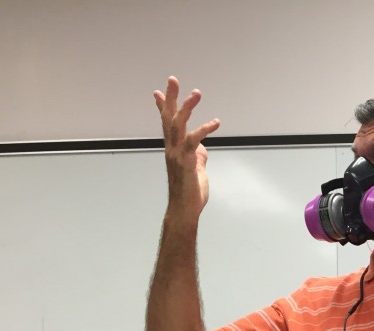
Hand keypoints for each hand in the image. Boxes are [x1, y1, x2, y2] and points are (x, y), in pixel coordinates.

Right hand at [154, 76, 219, 216]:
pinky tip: (215, 122)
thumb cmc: (190, 192)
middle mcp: (172, 148)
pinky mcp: (186, 161)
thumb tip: (201, 147)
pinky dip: (204, 129)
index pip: (166, 123)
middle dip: (170, 98)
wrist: (185, 209)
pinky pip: (194, 140)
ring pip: (178, 125)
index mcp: (173, 149)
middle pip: (168, 118)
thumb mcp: (197, 169)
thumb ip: (198, 156)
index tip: (157, 91)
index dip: (162, 107)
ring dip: (187, 107)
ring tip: (196, 93)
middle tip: (172, 79)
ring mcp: (177, 154)